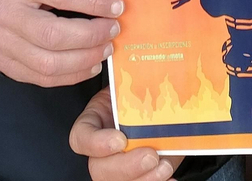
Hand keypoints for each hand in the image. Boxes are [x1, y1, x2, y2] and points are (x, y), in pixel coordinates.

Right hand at [0, 0, 123, 86]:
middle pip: (53, 34)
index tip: (117, 7)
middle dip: (91, 36)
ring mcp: (2, 44)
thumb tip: (106, 0)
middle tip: (113, 30)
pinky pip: (42, 78)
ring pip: (48, 63)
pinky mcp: (5, 64)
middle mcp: (6, 14)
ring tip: (105, 49)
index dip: (92, 3)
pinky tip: (89, 65)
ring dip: (84, 59)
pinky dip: (71, 75)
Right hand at [70, 87, 185, 180]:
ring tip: (164, 166)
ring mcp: (118, 165)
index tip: (120, 140)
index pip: (81, 137)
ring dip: (144, 179)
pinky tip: (170, 177)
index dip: (97, 143)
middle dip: (126, 166)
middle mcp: (103, 147)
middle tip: (151, 156)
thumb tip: (153, 82)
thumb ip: (138, 88)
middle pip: (99, 168)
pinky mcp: (137, 175)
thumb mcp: (138, 85)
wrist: (163, 106)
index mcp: (96, 120)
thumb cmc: (146, 92)